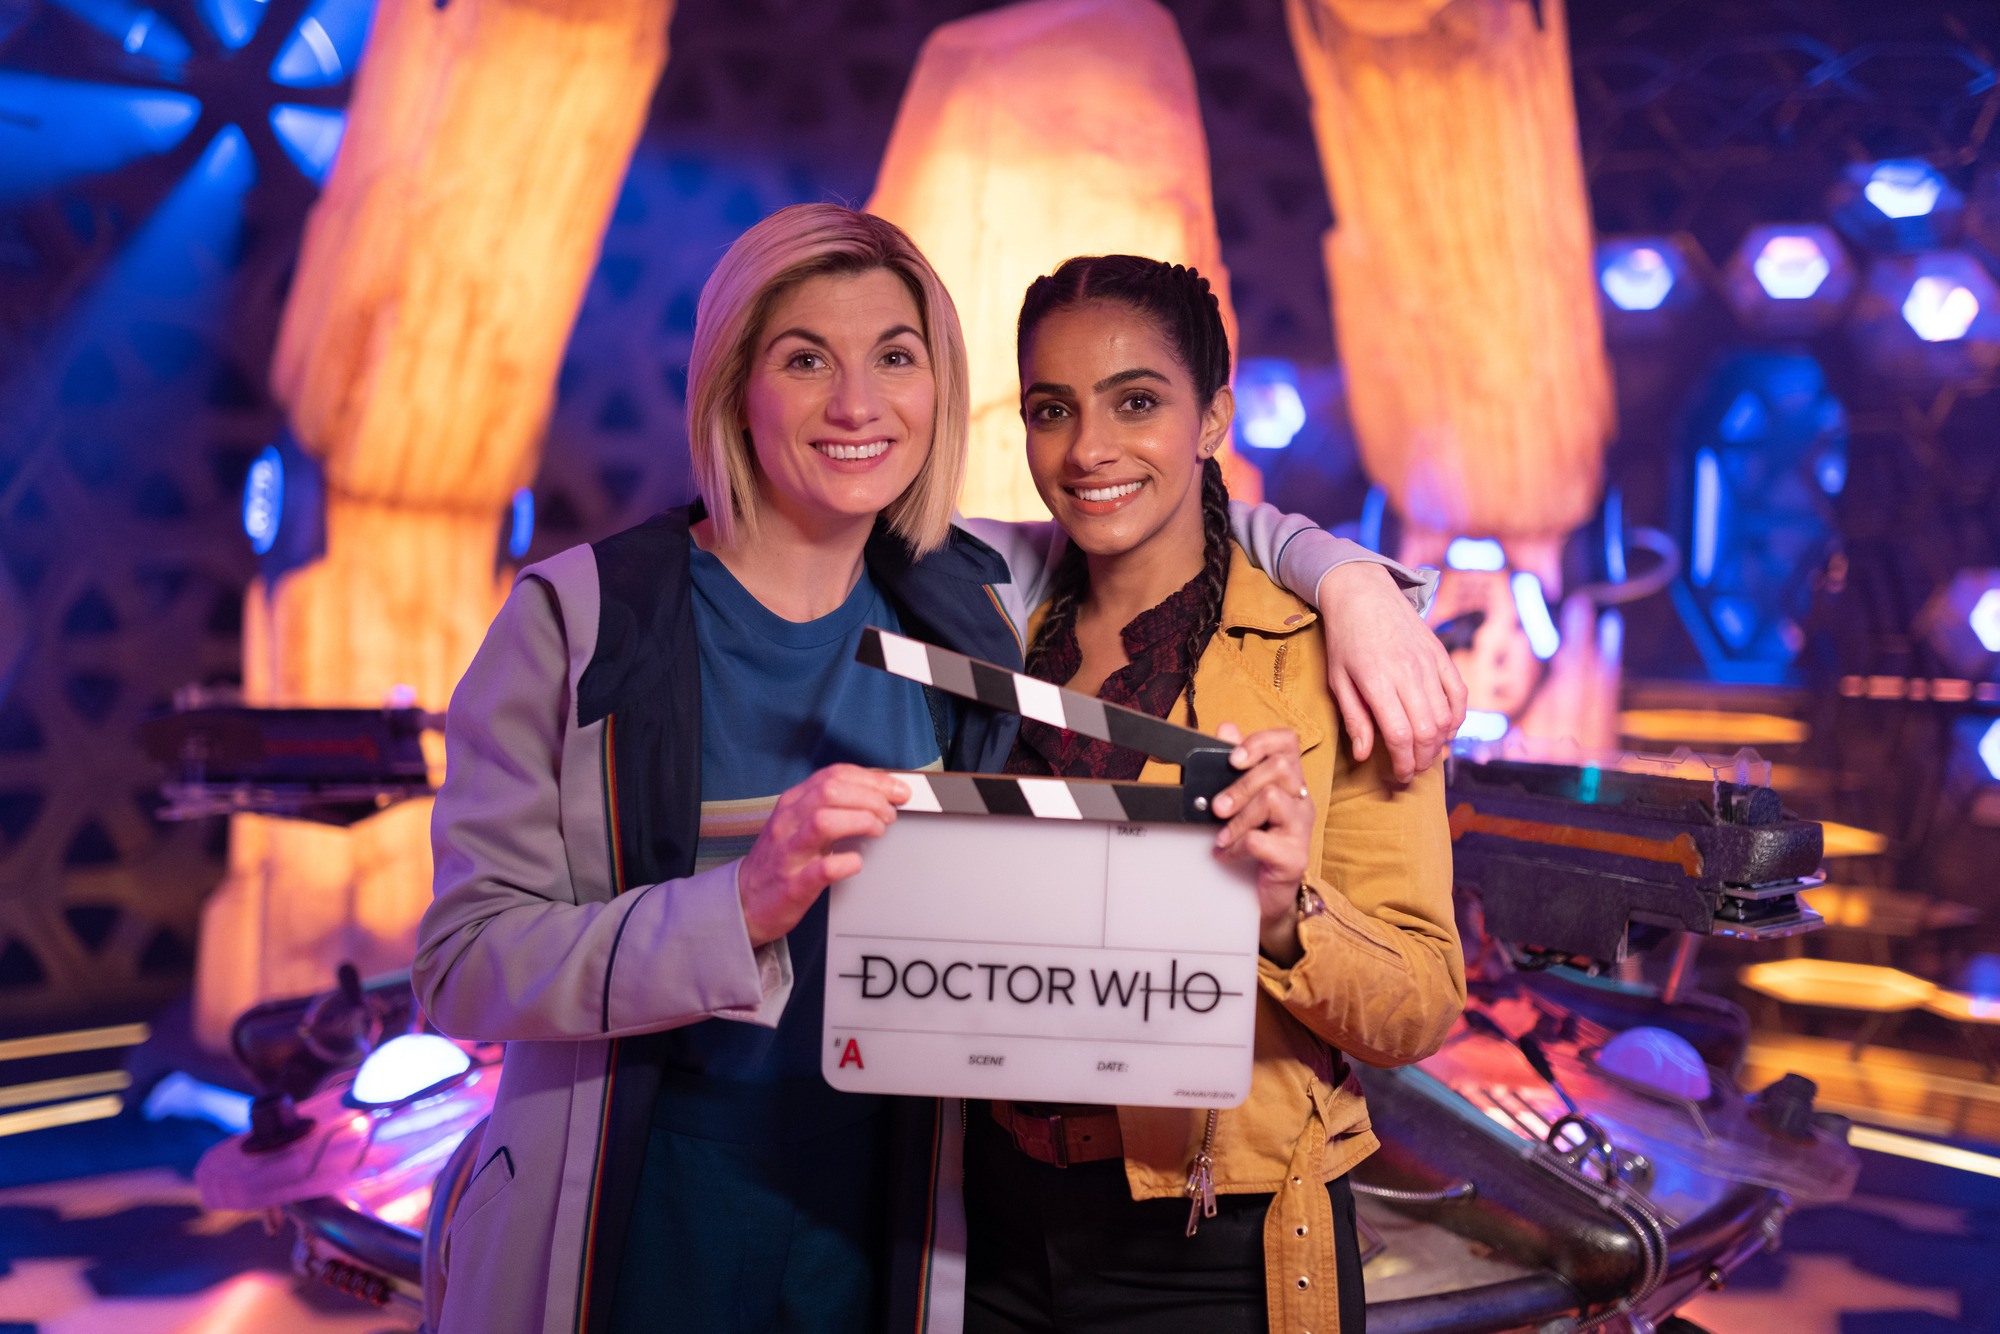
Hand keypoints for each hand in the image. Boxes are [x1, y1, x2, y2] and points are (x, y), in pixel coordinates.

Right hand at [738, 764, 908, 946]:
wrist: (745, 902)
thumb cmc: (781, 860)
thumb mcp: (799, 823)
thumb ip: (830, 806)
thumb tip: (876, 794)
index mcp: (792, 803)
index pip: (833, 775)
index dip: (872, 779)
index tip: (896, 790)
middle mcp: (788, 822)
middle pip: (831, 791)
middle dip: (870, 798)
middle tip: (889, 813)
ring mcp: (789, 853)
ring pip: (823, 821)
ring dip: (860, 821)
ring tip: (878, 830)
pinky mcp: (793, 885)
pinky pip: (822, 869)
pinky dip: (846, 863)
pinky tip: (857, 862)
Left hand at [1209, 723, 1312, 965]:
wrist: (1263, 894)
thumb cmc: (1253, 843)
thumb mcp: (1238, 802)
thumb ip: (1231, 767)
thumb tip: (1225, 729)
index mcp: (1288, 780)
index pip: (1287, 742)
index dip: (1260, 743)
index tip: (1232, 759)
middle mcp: (1300, 800)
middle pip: (1280, 768)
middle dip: (1241, 785)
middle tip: (1217, 807)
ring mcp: (1301, 828)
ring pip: (1272, 800)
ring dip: (1238, 817)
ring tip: (1220, 834)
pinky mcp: (1295, 857)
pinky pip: (1261, 840)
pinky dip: (1236, 846)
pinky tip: (1225, 854)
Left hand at [1316, 562, 1467, 782]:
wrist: (1362, 592)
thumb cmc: (1344, 639)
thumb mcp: (1337, 680)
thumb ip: (1354, 719)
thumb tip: (1366, 756)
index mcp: (1377, 681)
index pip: (1399, 735)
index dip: (1403, 762)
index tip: (1399, 776)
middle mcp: (1408, 673)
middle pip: (1427, 731)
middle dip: (1422, 760)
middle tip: (1412, 770)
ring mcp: (1429, 663)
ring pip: (1446, 717)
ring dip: (1440, 744)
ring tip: (1426, 754)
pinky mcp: (1442, 655)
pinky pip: (1459, 694)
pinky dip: (1457, 718)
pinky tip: (1446, 730)